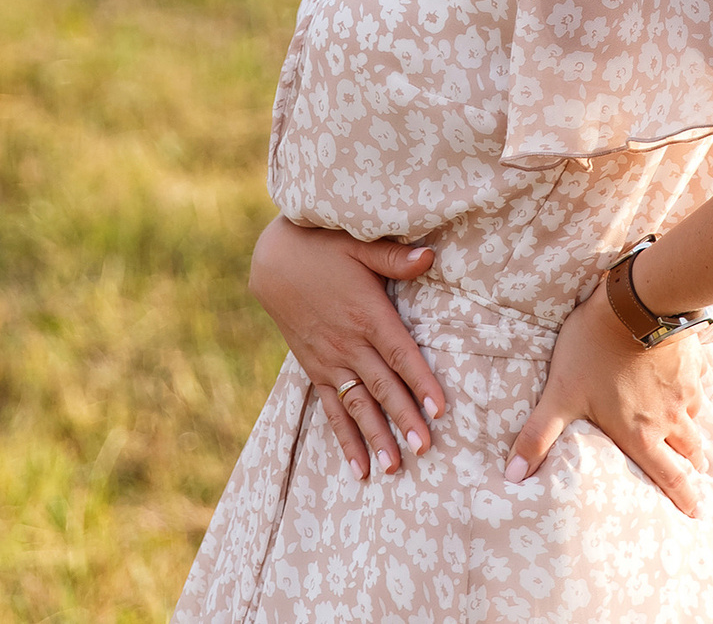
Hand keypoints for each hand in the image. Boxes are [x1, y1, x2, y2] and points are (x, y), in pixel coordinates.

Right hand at [248, 216, 446, 480]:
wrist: (272, 260)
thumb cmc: (322, 246)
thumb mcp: (358, 245)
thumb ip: (394, 257)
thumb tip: (430, 255)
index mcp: (366, 313)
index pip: (399, 353)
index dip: (420, 380)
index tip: (439, 408)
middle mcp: (348, 342)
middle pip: (382, 385)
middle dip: (403, 418)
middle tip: (424, 447)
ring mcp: (329, 359)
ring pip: (356, 404)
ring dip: (375, 436)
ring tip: (393, 467)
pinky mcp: (314, 368)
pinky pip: (330, 408)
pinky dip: (344, 438)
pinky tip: (358, 467)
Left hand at [505, 280, 707, 516]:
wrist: (636, 304)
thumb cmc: (594, 351)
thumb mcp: (560, 394)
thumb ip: (538, 436)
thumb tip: (512, 476)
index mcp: (641, 435)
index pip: (669, 478)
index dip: (684, 499)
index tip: (696, 513)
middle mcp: (671, 419)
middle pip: (691, 452)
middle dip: (694, 466)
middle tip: (698, 473)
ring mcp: (686, 391)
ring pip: (697, 420)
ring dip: (695, 431)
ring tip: (693, 435)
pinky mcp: (693, 363)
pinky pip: (699, 385)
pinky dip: (695, 393)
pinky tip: (690, 386)